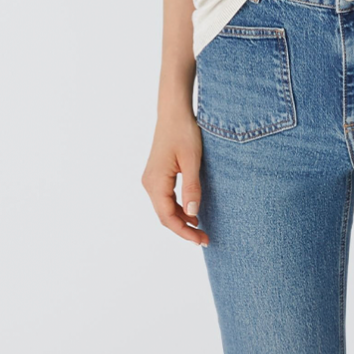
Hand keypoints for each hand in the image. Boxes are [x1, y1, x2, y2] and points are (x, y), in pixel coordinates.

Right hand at [142, 109, 207, 242]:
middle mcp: (149, 183)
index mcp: (155, 182)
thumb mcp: (192, 161)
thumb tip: (192, 215)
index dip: (184, 232)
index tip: (201, 240)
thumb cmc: (183, 132)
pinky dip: (178, 210)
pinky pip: (165, 199)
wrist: (174, 113)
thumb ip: (192, 189)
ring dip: (181, 221)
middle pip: (164, 216)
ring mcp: (151, 180)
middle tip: (205, 239)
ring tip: (201, 230)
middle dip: (184, 230)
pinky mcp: (157, 176)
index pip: (167, 217)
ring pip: (164, 209)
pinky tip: (192, 214)